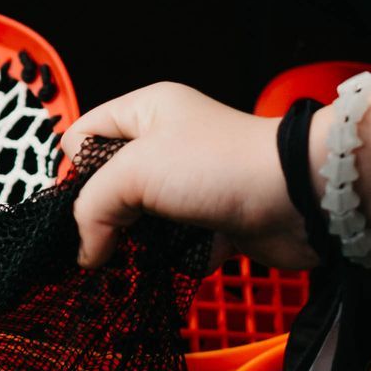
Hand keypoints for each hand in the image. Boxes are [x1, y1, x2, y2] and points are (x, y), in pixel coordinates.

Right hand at [64, 82, 312, 270]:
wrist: (297, 197)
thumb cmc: (217, 167)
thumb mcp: (134, 173)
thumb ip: (92, 209)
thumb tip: (85, 252)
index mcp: (146, 112)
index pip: (83, 136)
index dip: (73, 173)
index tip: (79, 208)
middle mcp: (168, 144)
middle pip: (110, 185)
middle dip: (104, 217)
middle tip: (104, 240)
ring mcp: (192, 184)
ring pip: (142, 221)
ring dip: (139, 245)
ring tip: (139, 258)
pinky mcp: (213, 220)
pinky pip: (176, 245)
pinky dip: (177, 257)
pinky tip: (185, 258)